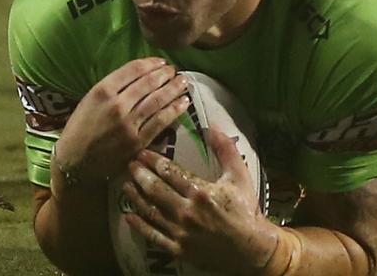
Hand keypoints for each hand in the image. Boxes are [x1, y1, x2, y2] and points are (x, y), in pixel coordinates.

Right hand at [54, 58, 189, 183]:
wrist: (75, 162)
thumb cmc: (81, 128)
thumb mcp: (90, 99)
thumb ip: (113, 87)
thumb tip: (142, 74)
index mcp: (102, 90)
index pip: (133, 69)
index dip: (152, 63)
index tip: (162, 62)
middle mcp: (117, 105)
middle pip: (149, 83)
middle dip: (166, 74)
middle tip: (175, 71)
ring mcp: (129, 124)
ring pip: (158, 100)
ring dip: (174, 89)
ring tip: (183, 82)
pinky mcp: (138, 141)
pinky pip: (161, 121)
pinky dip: (174, 110)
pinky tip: (183, 102)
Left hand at [123, 127, 279, 274]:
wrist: (252, 249)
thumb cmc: (245, 209)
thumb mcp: (239, 175)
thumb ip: (225, 149)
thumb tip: (212, 126)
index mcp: (201, 192)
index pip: (170, 172)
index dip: (153, 161)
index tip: (142, 153)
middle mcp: (187, 212)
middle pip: (155, 190)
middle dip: (140, 175)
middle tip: (129, 164)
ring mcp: (181, 232)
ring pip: (151, 212)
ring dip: (135, 197)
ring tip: (125, 185)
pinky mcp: (178, 249)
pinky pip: (153, 236)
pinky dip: (139, 225)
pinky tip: (129, 215)